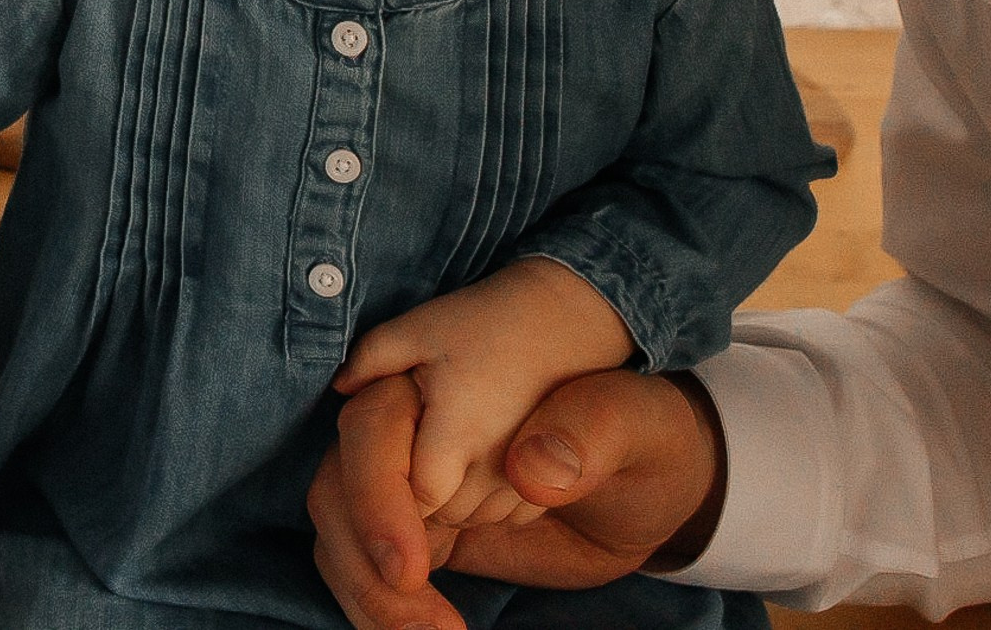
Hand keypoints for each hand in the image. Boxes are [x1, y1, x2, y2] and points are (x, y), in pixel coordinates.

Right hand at [308, 369, 727, 629]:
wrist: (652, 482)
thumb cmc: (643, 433)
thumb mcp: (635, 424)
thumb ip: (589, 432)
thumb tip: (530, 468)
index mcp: (448, 384)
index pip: (372, 428)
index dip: (376, 496)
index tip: (414, 569)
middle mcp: (415, 431)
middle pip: (337, 487)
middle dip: (363, 560)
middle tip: (424, 624)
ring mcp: (412, 486)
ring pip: (340, 534)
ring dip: (367, 596)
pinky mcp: (422, 533)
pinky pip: (368, 569)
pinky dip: (380, 610)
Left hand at [331, 260, 635, 528]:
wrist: (564, 322)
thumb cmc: (483, 322)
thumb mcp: (417, 328)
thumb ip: (370, 360)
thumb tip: (340, 391)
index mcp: (460, 429)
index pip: (415, 495)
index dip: (398, 476)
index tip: (401, 439)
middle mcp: (501, 466)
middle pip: (439, 514)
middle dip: (419, 485)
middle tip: (424, 429)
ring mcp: (532, 481)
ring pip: (470, 518)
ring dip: (452, 494)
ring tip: (454, 431)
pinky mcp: (551, 488)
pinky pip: (501, 514)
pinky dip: (485, 495)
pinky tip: (485, 447)